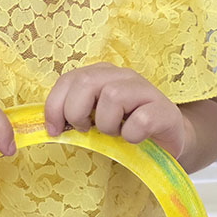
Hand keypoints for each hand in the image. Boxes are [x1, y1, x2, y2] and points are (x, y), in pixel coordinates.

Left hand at [44, 63, 187, 158]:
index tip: (54, 130)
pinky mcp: (165, 110)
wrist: (166, 142)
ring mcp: (145, 90)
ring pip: (112, 96)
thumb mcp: (94, 120)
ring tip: (114, 134)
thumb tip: (50, 127)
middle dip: (77, 112)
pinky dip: (131, 135)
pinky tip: (134, 139)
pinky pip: (140, 120)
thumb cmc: (124, 129)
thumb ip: (74, 114)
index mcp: (101, 75)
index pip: (68, 79)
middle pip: (86, 82)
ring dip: (106, 124)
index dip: (54, 106)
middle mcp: (122, 76)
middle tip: (85, 130)